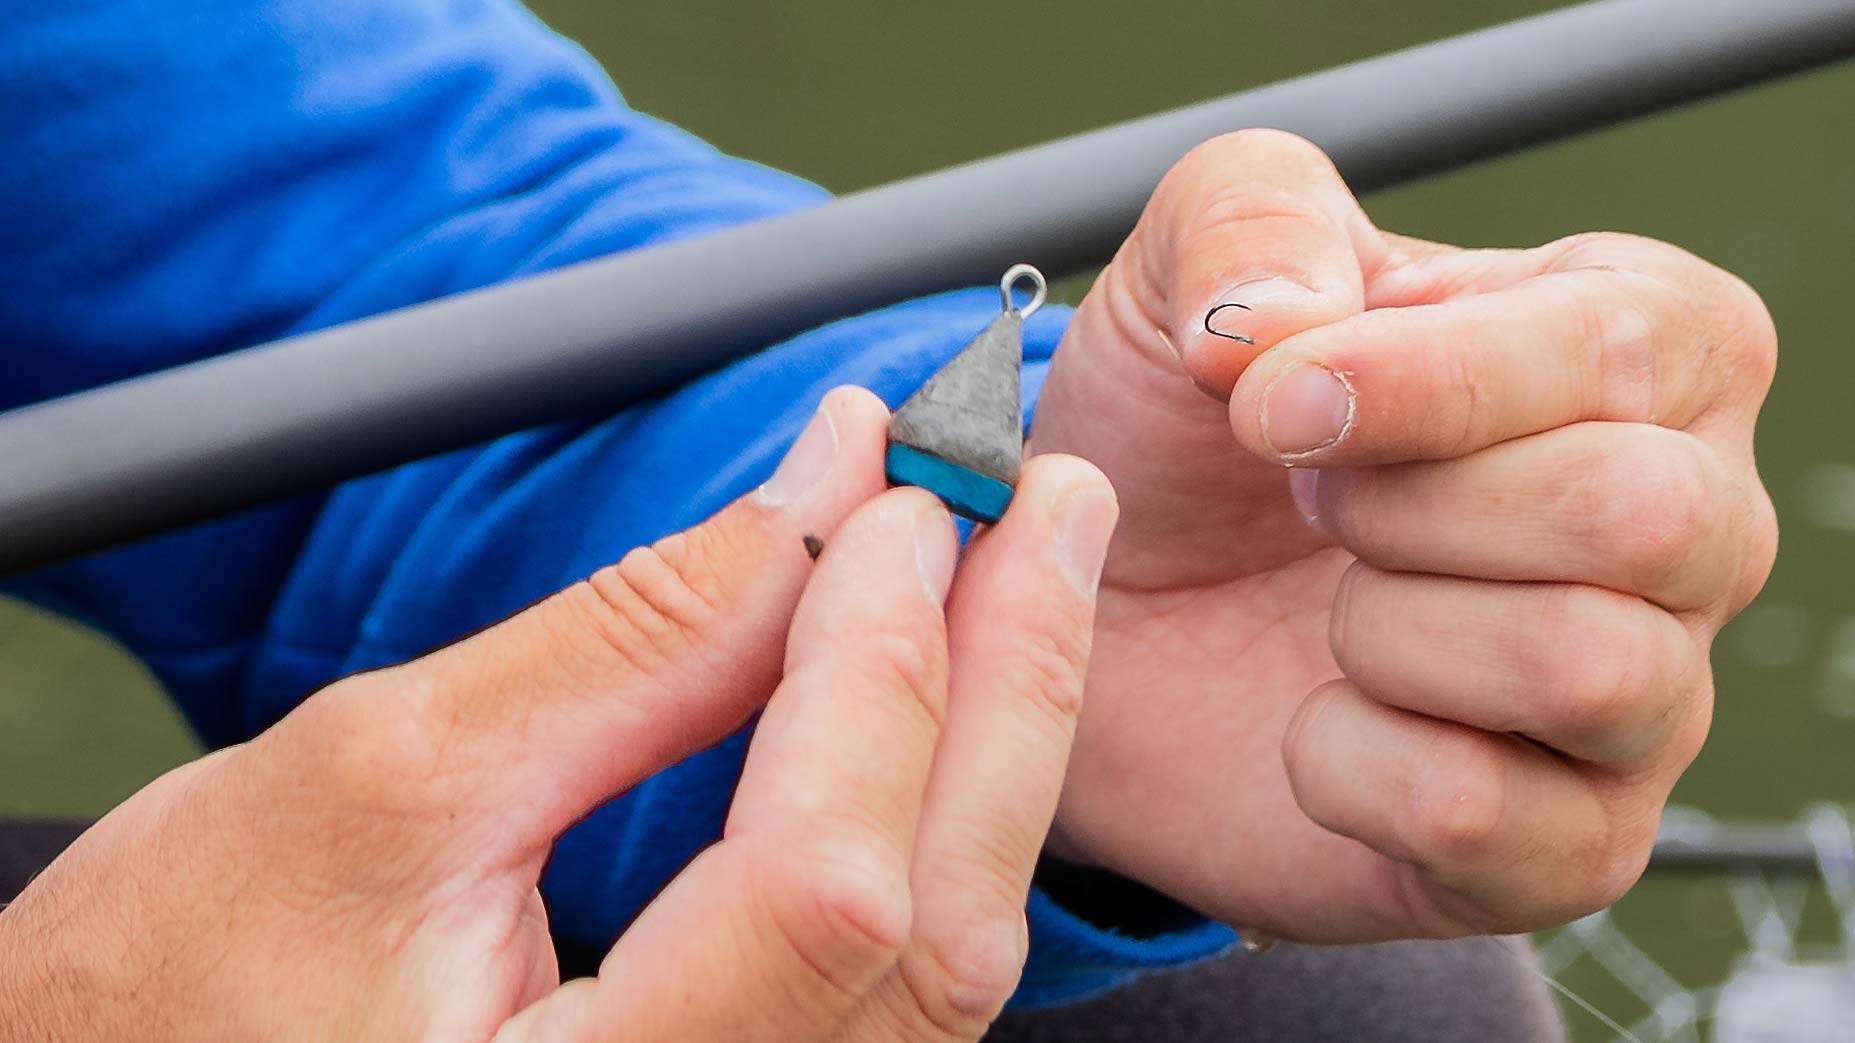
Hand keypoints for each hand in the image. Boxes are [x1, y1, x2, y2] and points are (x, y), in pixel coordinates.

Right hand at [0, 387, 1118, 1041]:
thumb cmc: (178, 980)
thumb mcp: (382, 781)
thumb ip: (626, 646)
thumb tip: (811, 503)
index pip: (821, 886)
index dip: (880, 669)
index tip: (896, 494)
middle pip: (934, 928)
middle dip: (1002, 681)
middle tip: (1036, 500)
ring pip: (944, 954)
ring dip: (992, 734)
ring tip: (1012, 565)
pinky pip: (897, 966)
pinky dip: (935, 804)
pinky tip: (944, 688)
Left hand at [1030, 130, 1777, 940]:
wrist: (1110, 618)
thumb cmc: (1186, 433)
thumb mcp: (1191, 274)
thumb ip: (1249, 219)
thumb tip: (1285, 324)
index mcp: (1641, 348)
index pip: (1619, 348)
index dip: (1418, 381)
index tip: (1266, 403)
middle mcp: (1689, 525)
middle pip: (1637, 514)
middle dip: (1411, 507)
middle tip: (1312, 508)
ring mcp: (1644, 701)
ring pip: (1590, 669)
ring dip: (1388, 632)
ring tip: (1328, 609)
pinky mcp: (1563, 847)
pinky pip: (1488, 817)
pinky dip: (1346, 766)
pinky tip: (1316, 721)